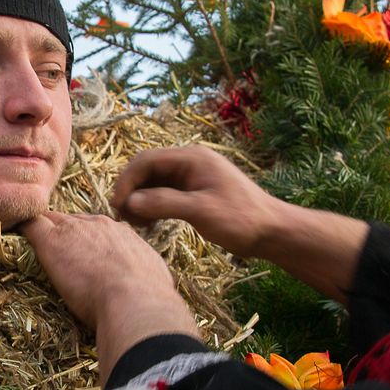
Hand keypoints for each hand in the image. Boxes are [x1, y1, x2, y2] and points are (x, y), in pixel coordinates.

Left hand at [22, 211, 198, 382]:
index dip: (85, 239)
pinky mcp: (50, 242)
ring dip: (41, 230)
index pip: (96, 228)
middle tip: (51, 249)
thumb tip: (147, 280)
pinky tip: (10, 233)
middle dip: (62, 231)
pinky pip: (29, 226)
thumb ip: (142, 270)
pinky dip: (20, 228)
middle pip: (71, 220)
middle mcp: (97, 224)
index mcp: (121, 233)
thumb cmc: (148, 298)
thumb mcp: (151, 275)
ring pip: (50, 220)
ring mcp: (72, 230)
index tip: (79, 253)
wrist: (135, 300)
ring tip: (26, 237)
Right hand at [111, 145, 278, 259]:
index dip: (127, 181)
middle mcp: (189, 163)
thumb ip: (165, 203)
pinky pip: (165, 195)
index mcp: (192, 158)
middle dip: (132, 192)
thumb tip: (130, 202)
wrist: (272, 231)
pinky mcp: (194, 193)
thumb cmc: (242, 218)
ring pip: (154, 185)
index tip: (117, 205)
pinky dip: (153, 208)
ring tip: (136, 225)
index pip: (146, 161)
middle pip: (147, 171)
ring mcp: (192, 178)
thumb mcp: (201, 211)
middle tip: (123, 218)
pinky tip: (150, 226)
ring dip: (141, 202)